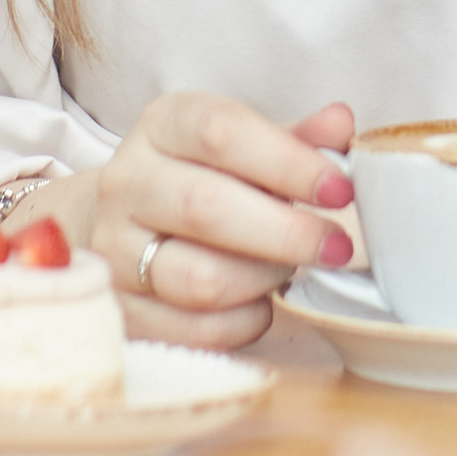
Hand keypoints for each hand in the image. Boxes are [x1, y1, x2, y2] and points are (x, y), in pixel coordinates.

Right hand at [57, 93, 356, 350]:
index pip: (220, 133)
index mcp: (162, 125)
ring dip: (265, 279)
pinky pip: (197, 330)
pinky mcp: (123, 310)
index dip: (288, 162)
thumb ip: (295, 138)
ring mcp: (115, 249)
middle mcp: (126, 182)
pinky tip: (262, 301)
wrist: (125, 222)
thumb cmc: (202, 177)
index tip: (340, 189)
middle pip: (205, 208)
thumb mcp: (244, 145)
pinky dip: (245, 321)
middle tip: (337, 246)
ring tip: (290, 269)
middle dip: (286, 232)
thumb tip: (341, 125)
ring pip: (200, 278)